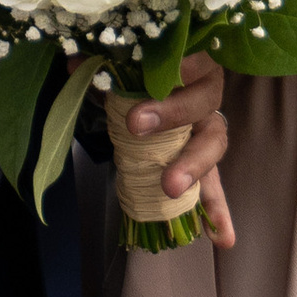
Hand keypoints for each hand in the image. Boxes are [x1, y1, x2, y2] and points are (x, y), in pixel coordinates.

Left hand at [114, 51, 236, 247]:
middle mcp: (206, 94)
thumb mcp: (122, 67)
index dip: (173, 66)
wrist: (150, 91)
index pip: (191, 58)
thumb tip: (74, 64)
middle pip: (201, 102)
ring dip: (193, 167)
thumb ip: (105, 65)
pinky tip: (222, 238)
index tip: (145, 71)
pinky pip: (216, 187)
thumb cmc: (141, 73)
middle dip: (171, 115)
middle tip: (136, 126)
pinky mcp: (204, 162)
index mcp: (191, 61)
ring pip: (212, 145)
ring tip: (171, 187)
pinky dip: (219, 213)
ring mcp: (208, 130)